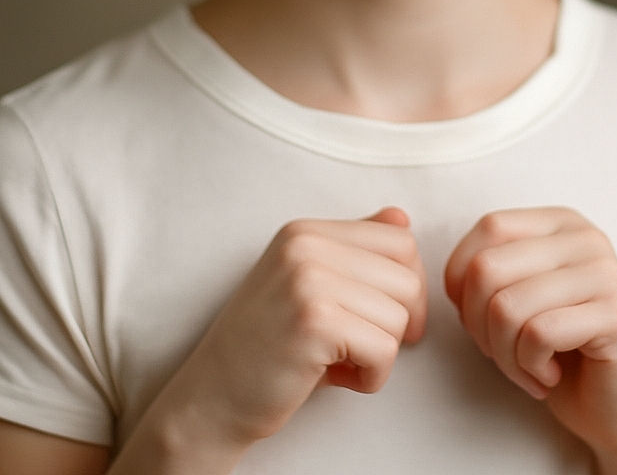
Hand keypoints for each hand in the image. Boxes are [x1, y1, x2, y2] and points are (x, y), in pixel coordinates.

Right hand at [168, 207, 426, 454]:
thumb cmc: (267, 347)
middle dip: (398, 322)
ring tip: (340, 362)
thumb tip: (403, 217)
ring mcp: (308, 279)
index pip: (399, 240)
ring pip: (399, 316)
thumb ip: (353, 249)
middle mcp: (306, 245)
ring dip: (380, 353)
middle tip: (362, 347)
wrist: (210, 399)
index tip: (383, 317)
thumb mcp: (307, 283)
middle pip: (407, 277)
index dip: (407, 285)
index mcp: (305, 231)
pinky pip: (385, 349)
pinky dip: (372, 377)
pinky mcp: (315, 321)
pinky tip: (338, 379)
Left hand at [445, 208, 616, 464]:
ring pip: (507, 305)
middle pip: (488, 267)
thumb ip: (489, 273)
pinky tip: (548, 376)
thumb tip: (454, 281)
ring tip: (526, 368)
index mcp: (559, 223)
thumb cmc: (559, 353)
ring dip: (503, 354)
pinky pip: (538, 334)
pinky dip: (528, 366)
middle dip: (478, 323)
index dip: (462, 277)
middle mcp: (585, 238)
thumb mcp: (517, 298)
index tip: (477, 318)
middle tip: (501, 353)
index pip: (488, 228)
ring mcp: (605, 273)